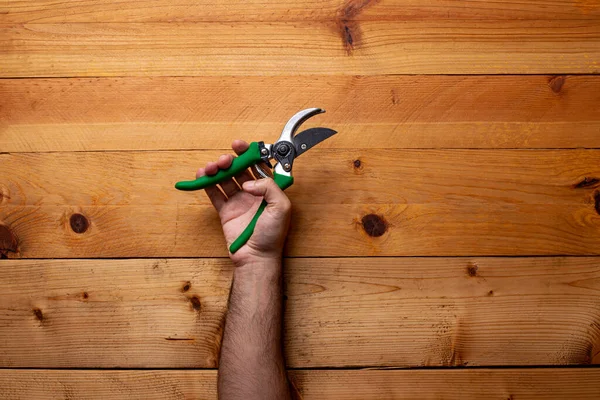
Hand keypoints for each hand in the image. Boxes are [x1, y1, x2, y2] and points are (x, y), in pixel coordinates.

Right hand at [196, 140, 291, 266]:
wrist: (257, 257)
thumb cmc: (273, 236)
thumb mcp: (281, 207)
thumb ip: (269, 187)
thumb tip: (250, 181)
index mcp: (268, 190)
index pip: (258, 165)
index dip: (248, 153)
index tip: (239, 145)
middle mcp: (253, 193)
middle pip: (239, 169)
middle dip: (230, 160)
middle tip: (224, 160)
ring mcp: (238, 201)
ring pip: (225, 178)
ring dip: (217, 169)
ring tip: (211, 168)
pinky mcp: (225, 211)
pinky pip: (214, 193)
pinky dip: (206, 183)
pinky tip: (201, 176)